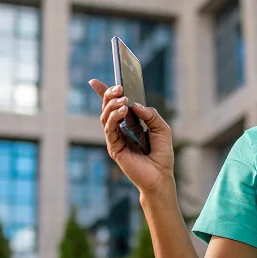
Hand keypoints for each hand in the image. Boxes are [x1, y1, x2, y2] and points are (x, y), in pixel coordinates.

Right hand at [88, 79, 175, 195]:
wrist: (160, 176)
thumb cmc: (161, 154)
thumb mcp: (162, 128)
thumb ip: (150, 115)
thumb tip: (135, 105)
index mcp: (131, 123)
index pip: (115, 105)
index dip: (104, 93)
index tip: (94, 81)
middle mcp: (121, 129)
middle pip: (108, 108)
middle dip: (109, 95)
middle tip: (118, 88)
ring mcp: (115, 138)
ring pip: (105, 116)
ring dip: (112, 105)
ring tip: (123, 99)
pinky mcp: (114, 147)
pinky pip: (109, 128)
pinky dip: (114, 117)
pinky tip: (123, 110)